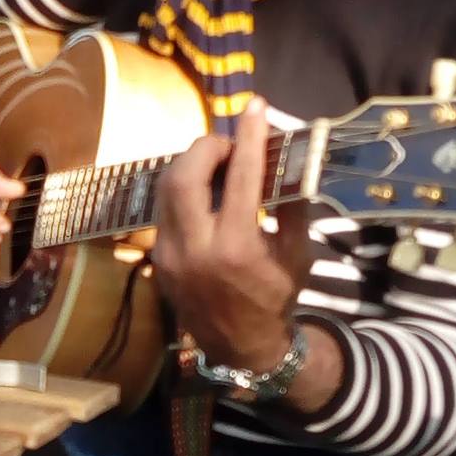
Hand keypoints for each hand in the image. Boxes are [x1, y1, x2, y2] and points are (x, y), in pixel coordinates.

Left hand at [152, 98, 314, 370]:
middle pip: (184, 176)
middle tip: (228, 143)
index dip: (249, 137)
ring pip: (165, 190)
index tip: (256, 107)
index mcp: (237, 248)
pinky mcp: (158, 261)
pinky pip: (163, 211)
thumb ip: (291, 205)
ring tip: (215, 163)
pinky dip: (181, 191)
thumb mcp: (298, 254)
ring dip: (189, 166)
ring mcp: (169, 256)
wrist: (242, 348)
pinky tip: (202, 189)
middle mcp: (195, 250)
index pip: (240, 177)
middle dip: (205, 148)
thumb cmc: (277, 297)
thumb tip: (288, 156)